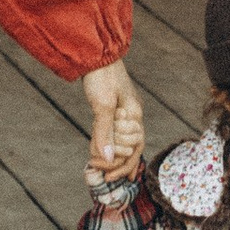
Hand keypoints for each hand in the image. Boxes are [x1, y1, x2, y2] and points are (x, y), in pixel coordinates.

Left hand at [82, 57, 145, 183]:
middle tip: (95, 168)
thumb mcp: (102, 104)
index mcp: (135, 114)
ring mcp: (124, 113)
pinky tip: (102, 156)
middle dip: (114, 161)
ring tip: (95, 165)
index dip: (122, 165)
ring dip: (110, 155)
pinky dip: (109, 146)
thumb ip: (105, 132)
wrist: (96, 53)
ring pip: (122, 142)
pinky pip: (115, 134)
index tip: (106, 175)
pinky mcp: (114, 109)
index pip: (134, 148)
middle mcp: (133, 116)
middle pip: (129, 148)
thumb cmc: (102, 76)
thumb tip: (108, 159)